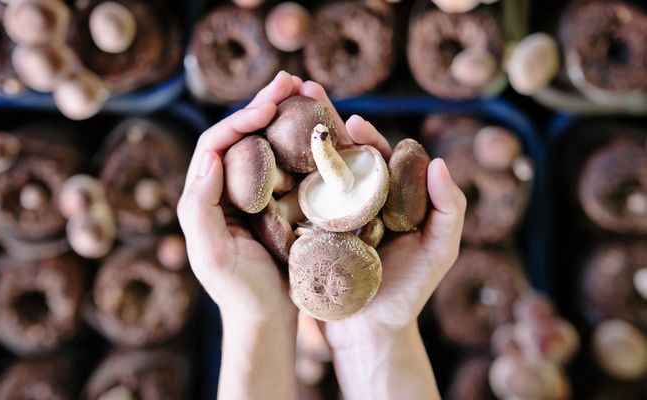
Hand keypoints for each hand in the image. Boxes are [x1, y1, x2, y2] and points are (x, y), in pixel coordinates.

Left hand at [178, 71, 302, 323]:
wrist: (269, 320)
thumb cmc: (240, 293)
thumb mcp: (212, 256)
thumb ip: (199, 208)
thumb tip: (210, 155)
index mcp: (204, 197)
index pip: (216, 144)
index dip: (240, 119)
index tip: (269, 107)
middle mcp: (226, 189)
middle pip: (240, 134)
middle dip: (263, 104)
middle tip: (290, 80)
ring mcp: (253, 195)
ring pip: (265, 143)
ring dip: (283, 114)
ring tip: (306, 89)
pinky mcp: (278, 202)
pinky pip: (287, 163)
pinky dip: (300, 140)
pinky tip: (319, 126)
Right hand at [296, 82, 465, 399]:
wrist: (369, 333)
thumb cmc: (409, 292)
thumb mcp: (440, 251)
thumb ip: (448, 208)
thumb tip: (439, 162)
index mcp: (388, 199)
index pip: (377, 159)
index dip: (366, 137)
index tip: (353, 120)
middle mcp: (357, 203)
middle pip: (341, 157)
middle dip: (325, 126)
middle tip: (307, 97)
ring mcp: (329, 217)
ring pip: (314, 173)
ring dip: (298, 144)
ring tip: (280, 117)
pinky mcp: (307, 234)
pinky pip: (295, 203)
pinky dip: (282, 179)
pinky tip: (266, 158)